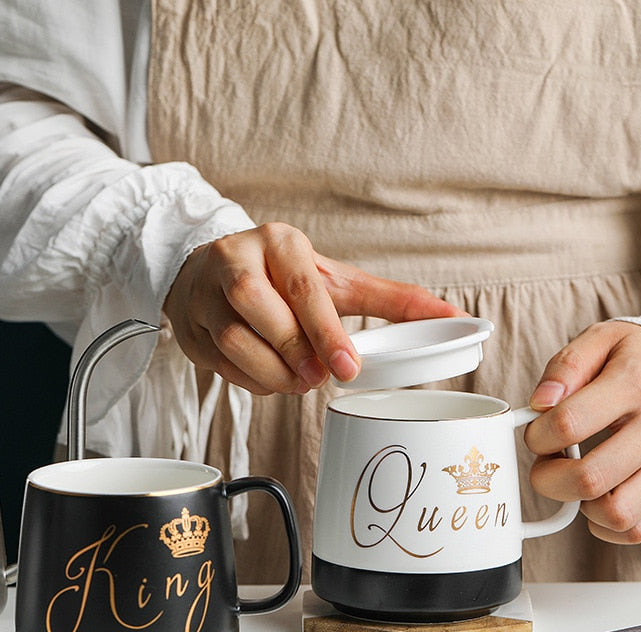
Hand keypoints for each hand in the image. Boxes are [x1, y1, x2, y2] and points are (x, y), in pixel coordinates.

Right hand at [164, 223, 465, 394]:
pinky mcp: (189, 327)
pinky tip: (269, 377)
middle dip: (293, 352)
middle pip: (257, 310)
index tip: (346, 368)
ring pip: (233, 341)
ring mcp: (204, 294)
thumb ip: (390, 299)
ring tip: (296, 380)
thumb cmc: (282, 276)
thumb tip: (451, 316)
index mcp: (278, 242)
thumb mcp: (335, 279)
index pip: (302, 286)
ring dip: (271, 373)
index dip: (325, 331)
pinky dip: (250, 380)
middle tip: (317, 377)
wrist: (213, 271)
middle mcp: (235, 259)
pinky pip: (219, 364)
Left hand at [525, 320, 640, 544]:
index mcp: (634, 386)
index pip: (567, 424)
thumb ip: (565, 367)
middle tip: (547, 462)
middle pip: (589, 479)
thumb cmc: (636, 358)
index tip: (536, 432)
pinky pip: (637, 529)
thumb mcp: (601, 340)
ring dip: (581, 504)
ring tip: (575, 478)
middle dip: (547, 478)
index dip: (536, 435)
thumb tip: (540, 403)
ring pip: (617, 513)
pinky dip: (606, 524)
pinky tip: (597, 497)